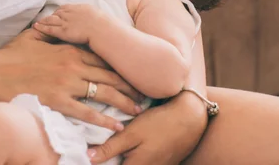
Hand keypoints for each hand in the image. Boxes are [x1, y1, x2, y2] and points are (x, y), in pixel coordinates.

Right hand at [0, 28, 141, 131]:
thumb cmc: (11, 54)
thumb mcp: (34, 37)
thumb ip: (50, 32)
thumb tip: (55, 24)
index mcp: (69, 48)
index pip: (101, 58)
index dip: (119, 66)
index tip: (132, 73)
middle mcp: (72, 64)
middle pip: (108, 75)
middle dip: (128, 85)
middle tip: (143, 93)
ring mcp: (65, 83)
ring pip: (102, 92)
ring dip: (122, 102)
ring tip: (137, 110)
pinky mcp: (56, 100)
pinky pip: (85, 112)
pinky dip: (102, 119)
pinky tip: (115, 126)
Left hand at [34, 4, 101, 44]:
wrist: (101, 29)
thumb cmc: (103, 24)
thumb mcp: (97, 15)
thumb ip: (90, 15)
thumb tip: (93, 17)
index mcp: (79, 8)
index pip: (66, 8)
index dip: (60, 11)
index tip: (57, 14)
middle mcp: (70, 13)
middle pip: (57, 12)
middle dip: (51, 15)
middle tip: (45, 18)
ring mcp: (65, 21)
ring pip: (51, 19)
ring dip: (44, 21)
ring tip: (37, 22)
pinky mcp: (63, 31)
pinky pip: (50, 28)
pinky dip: (42, 27)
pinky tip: (36, 27)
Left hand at [88, 91, 207, 163]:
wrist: (190, 119)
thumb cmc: (159, 124)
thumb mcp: (132, 133)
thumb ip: (111, 148)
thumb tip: (88, 159)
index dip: (99, 162)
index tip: (87, 155)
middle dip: (110, 158)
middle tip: (98, 147)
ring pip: (129, 163)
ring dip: (120, 156)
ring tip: (113, 143)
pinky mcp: (160, 162)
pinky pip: (140, 161)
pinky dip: (131, 154)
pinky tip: (129, 144)